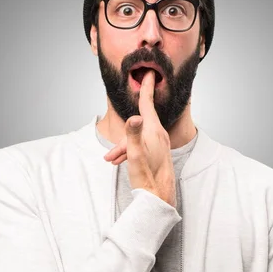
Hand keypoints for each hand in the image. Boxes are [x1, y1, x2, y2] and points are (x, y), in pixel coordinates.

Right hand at [103, 70, 175, 206]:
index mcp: (154, 130)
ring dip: (123, 147)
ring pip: (137, 137)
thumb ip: (133, 134)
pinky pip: (141, 145)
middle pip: (138, 124)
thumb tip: (134, 117)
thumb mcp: (135, 154)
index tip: (149, 73)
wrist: (160, 198)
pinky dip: (130, 151)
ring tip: (111, 162)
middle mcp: (159, 134)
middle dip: (122, 137)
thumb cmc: (147, 176)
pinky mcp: (158, 153)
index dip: (146, 87)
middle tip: (111, 155)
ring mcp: (160, 144)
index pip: (147, 104)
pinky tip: (121, 162)